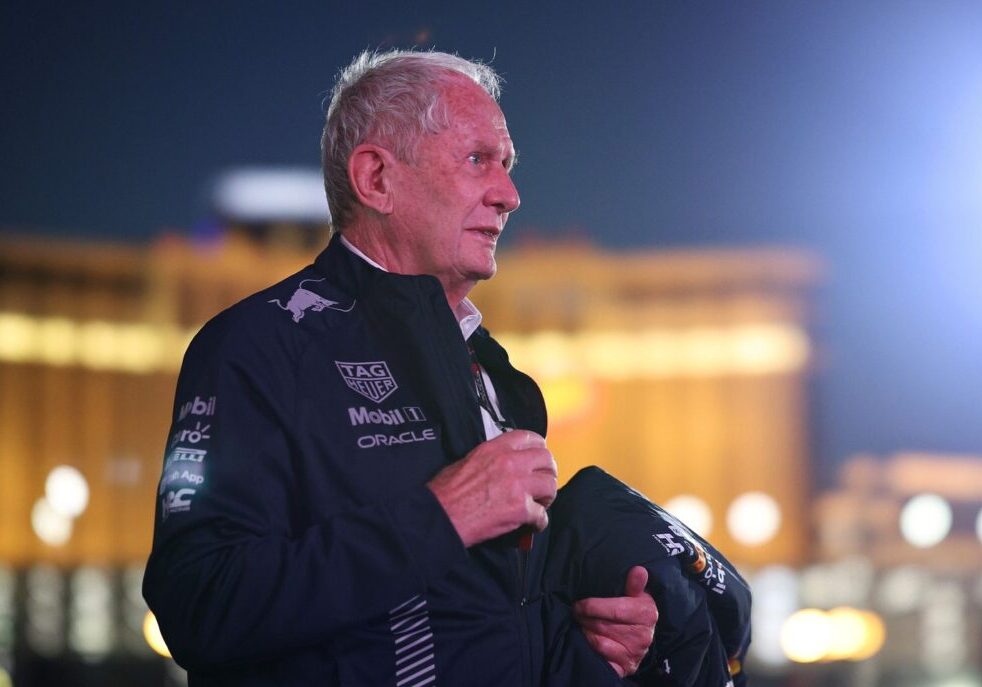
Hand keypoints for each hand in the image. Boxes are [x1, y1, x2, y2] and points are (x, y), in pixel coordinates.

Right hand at [427, 430, 556, 546]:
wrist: (439, 515)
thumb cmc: (446, 492)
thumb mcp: (467, 460)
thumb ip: (491, 458)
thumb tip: (506, 465)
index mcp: (495, 448)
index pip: (531, 437)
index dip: (540, 449)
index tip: (539, 460)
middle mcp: (510, 462)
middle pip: (547, 460)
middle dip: (548, 473)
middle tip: (542, 485)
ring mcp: (517, 485)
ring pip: (550, 486)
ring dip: (547, 497)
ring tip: (538, 505)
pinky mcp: (520, 509)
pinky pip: (542, 516)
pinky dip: (539, 523)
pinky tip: (531, 525)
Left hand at [574, 566, 657, 677]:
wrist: (639, 639)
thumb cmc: (633, 612)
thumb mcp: (635, 596)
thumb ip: (634, 585)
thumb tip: (639, 570)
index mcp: (647, 613)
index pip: (615, 609)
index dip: (593, 606)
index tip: (579, 603)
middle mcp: (644, 635)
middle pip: (602, 624)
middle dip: (585, 617)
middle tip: (577, 612)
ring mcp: (635, 653)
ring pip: (598, 640)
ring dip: (585, 630)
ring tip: (582, 623)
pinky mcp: (626, 666)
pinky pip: (601, 654)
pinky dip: (590, 645)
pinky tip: (588, 637)